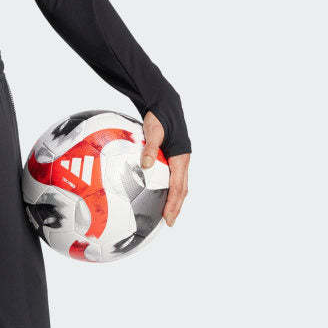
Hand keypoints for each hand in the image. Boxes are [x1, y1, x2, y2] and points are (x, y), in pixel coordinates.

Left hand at [141, 112, 189, 226]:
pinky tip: (162, 196)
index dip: (174, 203)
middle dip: (176, 207)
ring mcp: (180, 160)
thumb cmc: (159, 117)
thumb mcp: (154, 131)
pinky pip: (175, 178)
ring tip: (168, 214)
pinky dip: (171, 190)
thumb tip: (145, 165)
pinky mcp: (174, 158)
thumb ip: (150, 148)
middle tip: (169, 222)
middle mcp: (183, 160)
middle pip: (182, 189)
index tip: (168, 217)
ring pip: (180, 185)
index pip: (178, 186)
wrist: (165, 104)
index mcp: (180, 158)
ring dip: (175, 200)